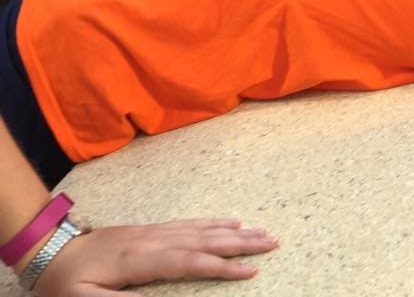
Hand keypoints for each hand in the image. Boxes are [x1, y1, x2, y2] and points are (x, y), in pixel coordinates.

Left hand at [32, 218, 277, 296]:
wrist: (52, 249)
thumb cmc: (66, 281)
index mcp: (140, 260)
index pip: (190, 262)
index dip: (222, 266)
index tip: (251, 271)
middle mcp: (154, 241)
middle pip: (204, 240)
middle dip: (241, 243)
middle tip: (272, 242)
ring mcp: (154, 232)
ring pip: (201, 229)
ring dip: (233, 231)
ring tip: (261, 232)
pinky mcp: (152, 230)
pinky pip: (189, 224)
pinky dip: (213, 222)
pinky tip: (229, 222)